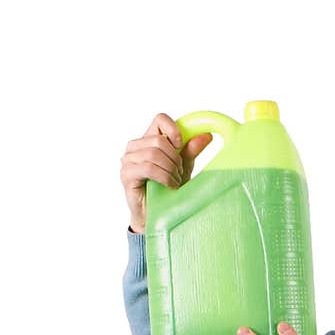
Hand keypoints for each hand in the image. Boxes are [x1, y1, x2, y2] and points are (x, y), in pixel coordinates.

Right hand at [120, 112, 213, 233]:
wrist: (155, 216)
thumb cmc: (166, 191)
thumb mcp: (182, 168)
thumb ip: (191, 151)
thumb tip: (207, 135)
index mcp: (148, 140)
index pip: (159, 119)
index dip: (173, 129)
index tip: (181, 145)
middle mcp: (135, 147)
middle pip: (158, 139)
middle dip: (175, 158)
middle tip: (180, 173)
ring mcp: (128, 160)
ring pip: (153, 153)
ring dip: (170, 169)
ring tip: (176, 181)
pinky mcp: (126, 174)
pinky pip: (148, 167)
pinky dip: (164, 177)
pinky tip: (170, 186)